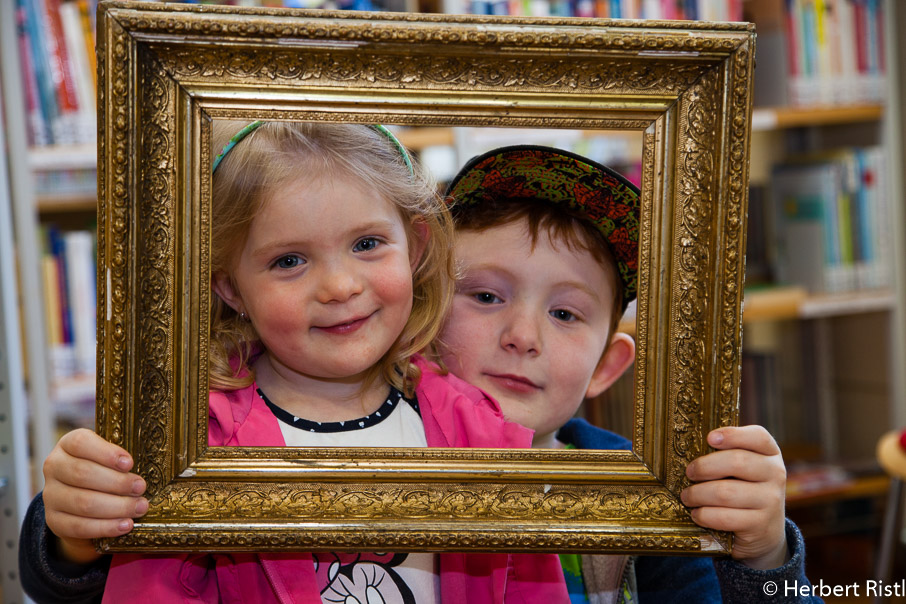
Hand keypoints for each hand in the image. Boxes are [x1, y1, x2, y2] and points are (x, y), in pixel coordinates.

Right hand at [42, 429, 147, 563]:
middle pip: (82, 474)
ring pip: (82, 502)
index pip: (80, 443)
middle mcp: (54, 467)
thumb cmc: (104, 470)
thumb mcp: (109, 458)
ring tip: (140, 507)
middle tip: (140, 488)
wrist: (81, 502)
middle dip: (117, 483)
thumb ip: (120, 459)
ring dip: (116, 507)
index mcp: (67, 445)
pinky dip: (105, 527)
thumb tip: (145, 471)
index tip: (130, 463)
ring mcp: (51, 495)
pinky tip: (126, 525)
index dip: (106, 453)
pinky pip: (79, 526)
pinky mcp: (54, 520)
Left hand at [681, 425, 787, 569]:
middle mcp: (775, 473)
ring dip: (698, 494)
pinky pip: (725, 517)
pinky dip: (704, 515)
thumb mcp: (743, 469)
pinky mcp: (761, 524)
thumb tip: (691, 449)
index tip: (709, 438)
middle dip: (704, 467)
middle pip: (737, 462)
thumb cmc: (744, 489)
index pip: (758, 436)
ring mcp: (771, 500)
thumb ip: (726, 454)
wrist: (765, 530)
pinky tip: (697, 514)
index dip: (733, 435)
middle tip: (689, 473)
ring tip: (687, 496)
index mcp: (770, 453)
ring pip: (726, 492)